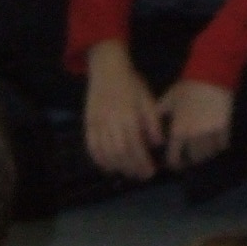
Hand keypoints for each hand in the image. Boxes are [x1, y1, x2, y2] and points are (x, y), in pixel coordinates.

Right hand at [84, 40, 163, 178]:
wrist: (107, 70)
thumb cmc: (130, 83)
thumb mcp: (147, 98)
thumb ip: (152, 122)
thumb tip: (157, 143)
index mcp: (128, 116)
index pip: (135, 146)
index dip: (142, 162)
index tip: (150, 172)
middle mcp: (112, 123)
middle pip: (120, 154)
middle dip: (131, 168)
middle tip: (141, 175)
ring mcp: (98, 125)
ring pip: (106, 154)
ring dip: (117, 167)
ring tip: (127, 172)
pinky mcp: (89, 125)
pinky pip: (92, 148)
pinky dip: (100, 161)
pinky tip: (109, 166)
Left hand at [158, 79, 233, 169]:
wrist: (212, 74)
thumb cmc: (188, 87)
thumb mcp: (168, 100)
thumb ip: (159, 115)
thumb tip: (149, 129)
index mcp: (178, 133)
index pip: (174, 159)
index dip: (174, 163)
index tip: (175, 163)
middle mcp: (194, 137)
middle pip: (193, 159)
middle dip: (191, 159)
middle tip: (191, 156)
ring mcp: (210, 133)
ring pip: (208, 154)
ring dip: (205, 154)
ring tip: (204, 150)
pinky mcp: (224, 128)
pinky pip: (222, 144)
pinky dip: (219, 145)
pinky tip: (217, 142)